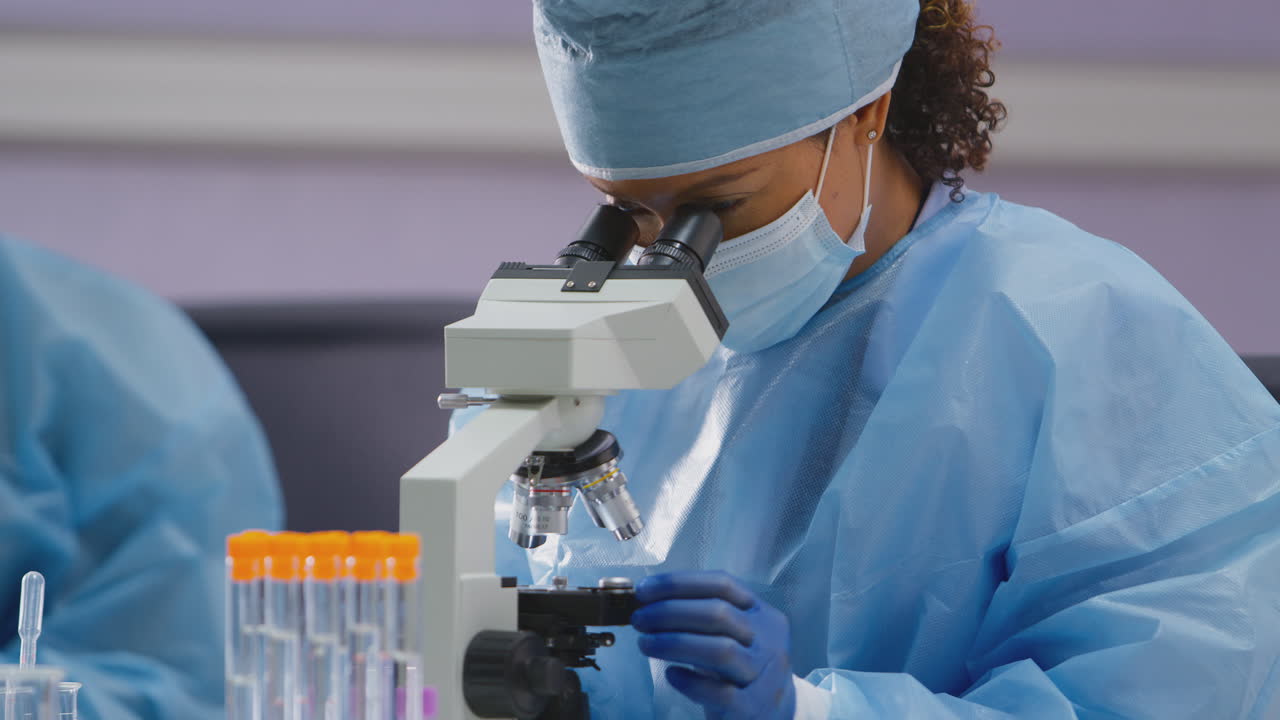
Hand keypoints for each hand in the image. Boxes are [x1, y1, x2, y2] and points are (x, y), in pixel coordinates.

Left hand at [632, 571, 795, 719]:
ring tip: (645, 644)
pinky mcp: (753, 708)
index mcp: (763, 615)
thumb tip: (650, 601)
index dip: (679, 583)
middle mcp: (769, 641)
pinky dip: (690, 681)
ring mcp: (764, 675)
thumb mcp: (736, 636)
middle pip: (718, 614)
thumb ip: (704, 617)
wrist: (776, 714)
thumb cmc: (741, 669)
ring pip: (720, 650)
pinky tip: (671, 674)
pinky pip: (719, 692)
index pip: (722, 584)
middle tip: (639, 618)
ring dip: (673, 643)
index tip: (644, 589)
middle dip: (670, 611)